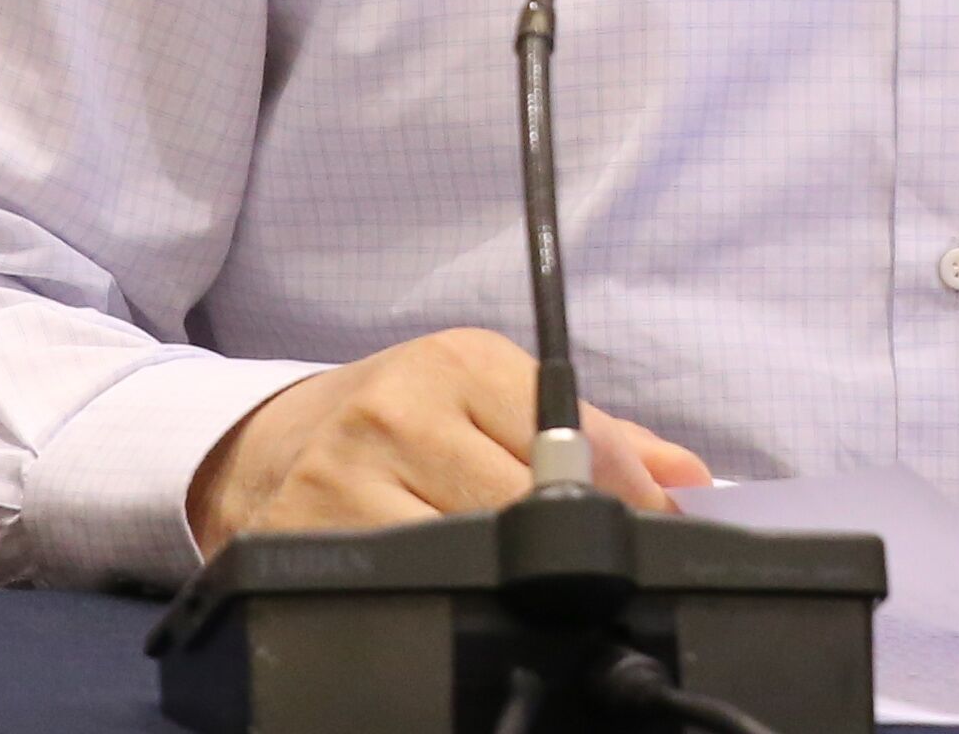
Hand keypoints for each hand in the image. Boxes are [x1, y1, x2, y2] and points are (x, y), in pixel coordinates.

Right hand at [187, 327, 708, 544]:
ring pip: (471, 556)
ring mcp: (346, 479)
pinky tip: (447, 589)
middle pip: (530, 508)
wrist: (263, 447)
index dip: (630, 502)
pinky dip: (441, 595)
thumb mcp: (491, 398)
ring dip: (504, 580)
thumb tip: (695, 484)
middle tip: (584, 574)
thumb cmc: (397, 422)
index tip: (654, 535)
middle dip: (571, 549)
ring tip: (511, 584)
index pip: (577, 440)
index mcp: (459, 362)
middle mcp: (400, 410)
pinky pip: (406, 586)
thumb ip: (601, 436)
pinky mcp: (307, 541)